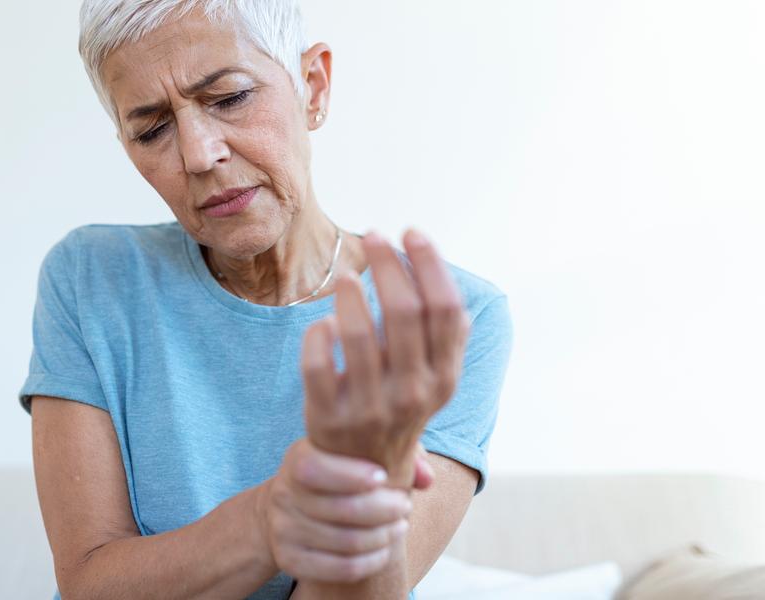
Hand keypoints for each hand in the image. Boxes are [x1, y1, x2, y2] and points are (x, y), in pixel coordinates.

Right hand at [259, 438, 414, 582]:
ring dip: (383, 536)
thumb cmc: (336, 474)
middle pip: (342, 509)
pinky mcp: (290, 560)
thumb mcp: (353, 454)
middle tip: (405, 506)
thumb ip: (396, 453)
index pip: (316, 469)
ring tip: (400, 526)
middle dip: (384, 509)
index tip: (384, 477)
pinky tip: (385, 550)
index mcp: (296, 460)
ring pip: (347, 541)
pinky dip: (372, 561)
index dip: (352, 475)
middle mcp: (283, 495)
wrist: (289, 508)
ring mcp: (284, 531)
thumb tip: (426, 478)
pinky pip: (342, 568)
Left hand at [301, 229, 468, 487]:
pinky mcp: (329, 416)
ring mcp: (371, 407)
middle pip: (405, 312)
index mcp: (444, 378)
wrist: (363, 475)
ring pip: (359, 335)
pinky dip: (319, 333)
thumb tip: (434, 267)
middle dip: (388, 264)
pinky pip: (318, 363)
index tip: (411, 233)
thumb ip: (441, 332)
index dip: (429, 264)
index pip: (446, 309)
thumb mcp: (433, 378)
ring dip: (350, 294)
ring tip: (346, 274)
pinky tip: (324, 321)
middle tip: (372, 237)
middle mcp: (414, 393)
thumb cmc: (398, 407)